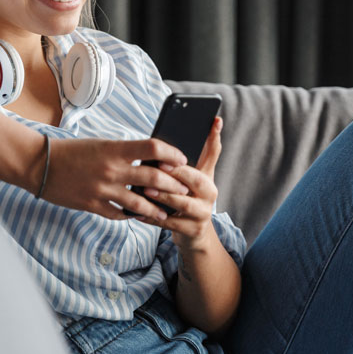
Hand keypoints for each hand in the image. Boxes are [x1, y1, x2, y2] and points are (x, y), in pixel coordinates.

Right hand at [40, 136, 192, 219]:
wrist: (40, 164)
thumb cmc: (72, 151)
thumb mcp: (101, 145)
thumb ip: (124, 153)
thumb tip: (149, 160)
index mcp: (114, 149)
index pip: (153, 148)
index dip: (172, 153)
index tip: (181, 159)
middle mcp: (112, 169)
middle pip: (154, 178)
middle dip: (174, 185)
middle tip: (184, 189)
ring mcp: (103, 190)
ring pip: (140, 203)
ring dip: (156, 208)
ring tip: (165, 212)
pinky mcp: (93, 205)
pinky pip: (119, 215)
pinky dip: (130, 216)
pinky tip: (137, 216)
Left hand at [136, 116, 222, 246]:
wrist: (194, 232)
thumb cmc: (189, 197)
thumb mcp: (197, 174)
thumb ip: (202, 151)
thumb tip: (215, 121)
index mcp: (209, 176)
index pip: (211, 155)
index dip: (205, 142)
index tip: (182, 145)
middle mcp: (210, 194)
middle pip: (196, 180)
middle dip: (177, 172)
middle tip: (158, 166)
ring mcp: (203, 214)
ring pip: (183, 204)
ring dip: (163, 196)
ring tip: (145, 190)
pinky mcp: (193, 231)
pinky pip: (170, 224)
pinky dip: (153, 217)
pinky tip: (137, 212)